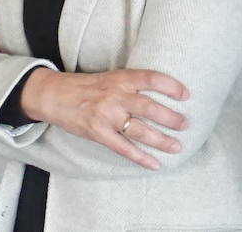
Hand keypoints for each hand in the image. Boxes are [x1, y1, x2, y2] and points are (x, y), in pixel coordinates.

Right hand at [20, 67, 190, 170]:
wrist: (54, 94)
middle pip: (149, 108)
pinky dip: (140, 157)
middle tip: (186, 125)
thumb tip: (161, 94)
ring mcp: (106, 116)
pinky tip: (154, 164)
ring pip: (139, 130)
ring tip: (176, 146)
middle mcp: (115, 96)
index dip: (171, 86)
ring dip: (160, 140)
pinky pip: (123, 148)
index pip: (151, 79)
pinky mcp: (97, 133)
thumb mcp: (111, 77)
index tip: (186, 94)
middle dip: (171, 118)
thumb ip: (132, 84)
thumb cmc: (87, 87)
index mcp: (121, 79)